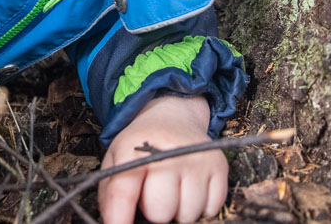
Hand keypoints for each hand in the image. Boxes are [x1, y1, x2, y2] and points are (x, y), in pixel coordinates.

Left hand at [99, 95, 227, 222]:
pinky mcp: (219, 166)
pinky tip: (190, 189)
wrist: (172, 117)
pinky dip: (200, 207)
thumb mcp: (116, 160)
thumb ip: (111, 194)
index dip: (119, 217)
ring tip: (172, 190)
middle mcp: (169, 151)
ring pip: (187, 215)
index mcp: (135, 148)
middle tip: (152, 194)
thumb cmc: (142, 146)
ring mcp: (197, 159)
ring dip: (178, 211)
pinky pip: (210, 210)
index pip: (123, 191)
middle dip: (154, 211)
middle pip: (160, 211)